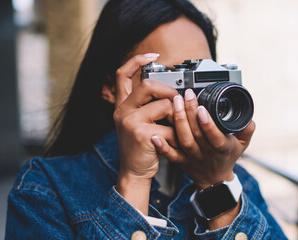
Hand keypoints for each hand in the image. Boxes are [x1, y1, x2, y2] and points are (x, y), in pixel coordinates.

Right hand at [108, 54, 177, 213]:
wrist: (134, 171)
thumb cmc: (141, 146)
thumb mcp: (138, 123)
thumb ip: (148, 107)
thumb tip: (173, 93)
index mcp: (122, 106)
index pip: (122, 74)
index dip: (136, 61)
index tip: (152, 56)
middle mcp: (122, 111)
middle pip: (147, 85)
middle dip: (168, 91)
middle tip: (176, 102)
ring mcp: (129, 122)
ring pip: (164, 105)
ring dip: (176, 117)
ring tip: (174, 129)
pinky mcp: (141, 134)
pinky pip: (169, 126)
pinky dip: (176, 134)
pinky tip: (172, 142)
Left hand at [151, 89, 255, 188]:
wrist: (214, 179)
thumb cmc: (227, 157)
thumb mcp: (243, 144)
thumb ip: (247, 129)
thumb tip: (249, 117)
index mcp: (221, 147)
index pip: (215, 136)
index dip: (208, 123)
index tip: (202, 108)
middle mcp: (205, 152)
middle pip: (196, 133)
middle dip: (189, 113)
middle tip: (186, 95)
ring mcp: (191, 157)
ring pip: (183, 140)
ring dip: (178, 121)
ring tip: (175, 103)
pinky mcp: (180, 160)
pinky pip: (170, 155)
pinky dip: (162, 146)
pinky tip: (155, 135)